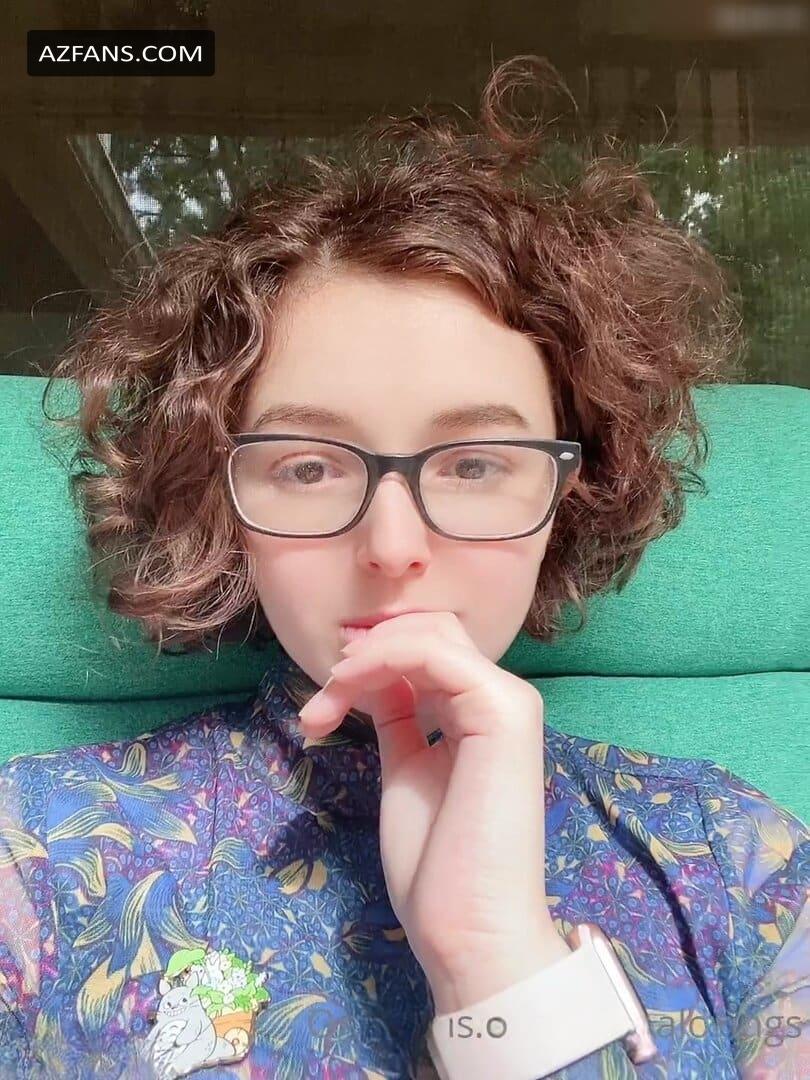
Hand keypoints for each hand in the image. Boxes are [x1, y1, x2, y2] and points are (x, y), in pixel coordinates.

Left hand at [296, 612, 570, 1012]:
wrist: (469, 930)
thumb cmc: (438, 868)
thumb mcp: (407, 772)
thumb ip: (401, 721)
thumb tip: (377, 681)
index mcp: (482, 716)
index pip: (429, 652)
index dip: (372, 660)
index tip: (324, 701)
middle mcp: (501, 698)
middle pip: (430, 630)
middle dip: (365, 653)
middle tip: (322, 701)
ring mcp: (507, 700)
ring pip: (427, 633)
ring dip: (363, 660)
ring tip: (324, 705)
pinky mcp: (501, 709)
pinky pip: (431, 653)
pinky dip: (379, 660)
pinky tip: (344, 690)